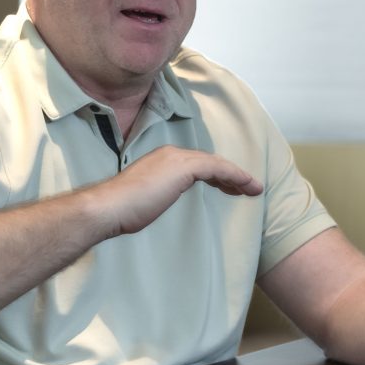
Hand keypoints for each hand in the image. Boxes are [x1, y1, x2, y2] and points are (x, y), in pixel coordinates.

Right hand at [92, 146, 262, 235]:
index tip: (229, 188)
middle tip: (246, 189)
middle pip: (209, 162)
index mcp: (162, 161)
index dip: (216, 176)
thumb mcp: (146, 199)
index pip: (195, 165)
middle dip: (230, 175)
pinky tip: (246, 186)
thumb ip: (158, 194)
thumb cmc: (123, 210)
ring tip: (254, 189)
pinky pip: (217, 167)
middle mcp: (171, 154)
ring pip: (216, 164)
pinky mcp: (183, 167)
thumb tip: (160, 199)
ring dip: (238, 176)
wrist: (110, 207)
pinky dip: (235, 175)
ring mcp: (177, 159)